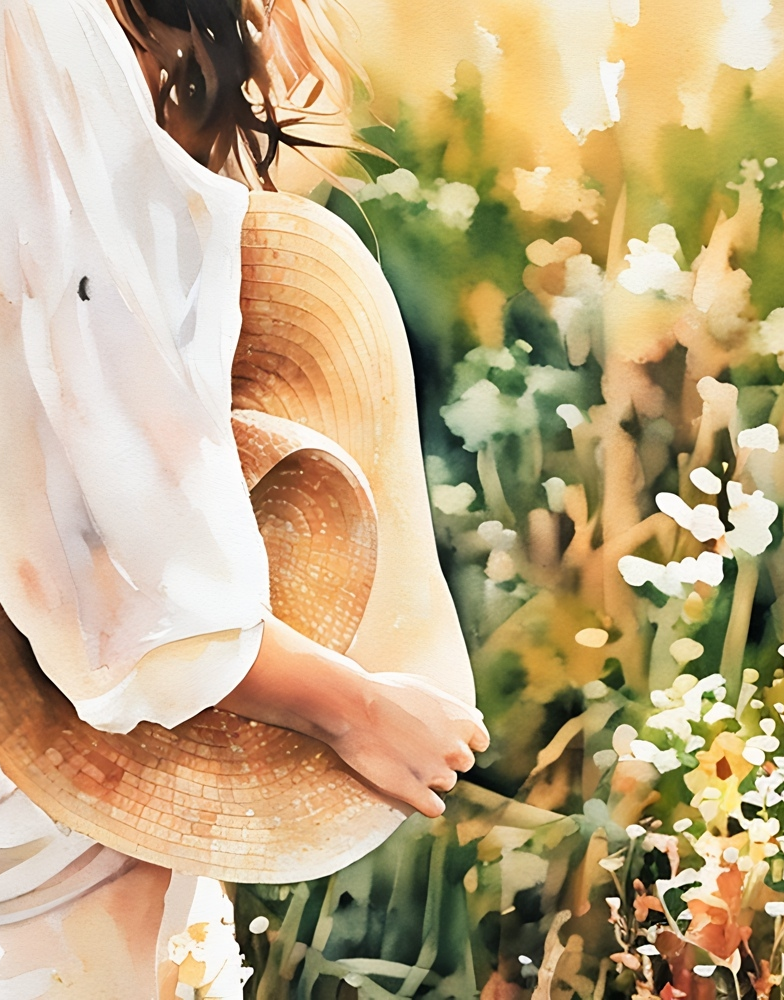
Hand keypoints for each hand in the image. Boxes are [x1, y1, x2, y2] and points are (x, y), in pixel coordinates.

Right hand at [330, 671, 489, 817]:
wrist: (353, 706)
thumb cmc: (386, 691)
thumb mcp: (428, 689)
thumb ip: (456, 707)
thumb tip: (479, 719)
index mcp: (462, 721)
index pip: (480, 741)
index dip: (461, 740)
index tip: (443, 738)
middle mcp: (454, 748)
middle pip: (463, 763)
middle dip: (445, 757)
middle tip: (418, 747)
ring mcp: (435, 772)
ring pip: (447, 783)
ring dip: (432, 776)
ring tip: (405, 762)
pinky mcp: (413, 792)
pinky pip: (435, 808)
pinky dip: (427, 803)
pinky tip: (411, 791)